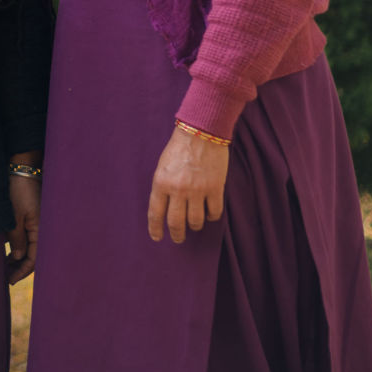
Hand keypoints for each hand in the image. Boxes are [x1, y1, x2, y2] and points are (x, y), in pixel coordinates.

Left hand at [6, 171, 40, 284]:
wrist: (22, 169)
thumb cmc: (19, 191)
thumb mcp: (14, 216)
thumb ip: (17, 238)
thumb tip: (18, 257)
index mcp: (42, 230)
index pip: (34, 260)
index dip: (21, 271)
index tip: (9, 280)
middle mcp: (43, 230)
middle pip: (34, 256)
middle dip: (20, 268)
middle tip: (6, 277)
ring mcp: (38, 225)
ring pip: (30, 249)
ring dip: (19, 259)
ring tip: (5, 267)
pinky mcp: (33, 219)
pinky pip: (29, 239)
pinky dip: (20, 248)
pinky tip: (9, 253)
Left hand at [147, 126, 228, 244]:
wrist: (201, 132)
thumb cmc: (179, 147)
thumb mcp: (163, 166)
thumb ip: (163, 187)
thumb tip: (164, 208)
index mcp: (161, 183)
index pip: (155, 213)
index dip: (155, 229)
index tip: (157, 238)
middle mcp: (178, 189)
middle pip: (176, 222)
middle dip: (177, 234)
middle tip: (178, 239)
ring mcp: (197, 190)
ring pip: (196, 220)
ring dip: (195, 226)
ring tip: (195, 225)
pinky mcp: (215, 188)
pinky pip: (214, 212)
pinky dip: (212, 216)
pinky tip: (210, 214)